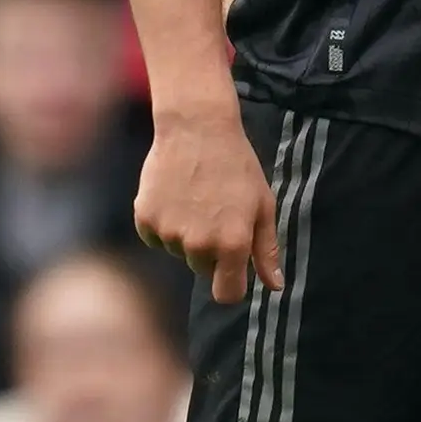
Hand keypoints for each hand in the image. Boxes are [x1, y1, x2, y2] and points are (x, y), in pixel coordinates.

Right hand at [134, 106, 280, 304]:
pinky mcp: (145, 218)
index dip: (231, 283)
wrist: (196, 127)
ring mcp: (169, 233)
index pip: (227, 294)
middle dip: (210, 250)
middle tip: (214, 212)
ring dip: (186, 234)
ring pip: (178, 251)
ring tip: (194, 198)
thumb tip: (275, 287)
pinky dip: (163, 223)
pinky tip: (174, 195)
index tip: (231, 268)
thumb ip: (266, 250)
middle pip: (202, 270)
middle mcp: (198, 245)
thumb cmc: (237, 165)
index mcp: (232, 245)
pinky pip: (155, 237)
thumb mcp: (262, 205)